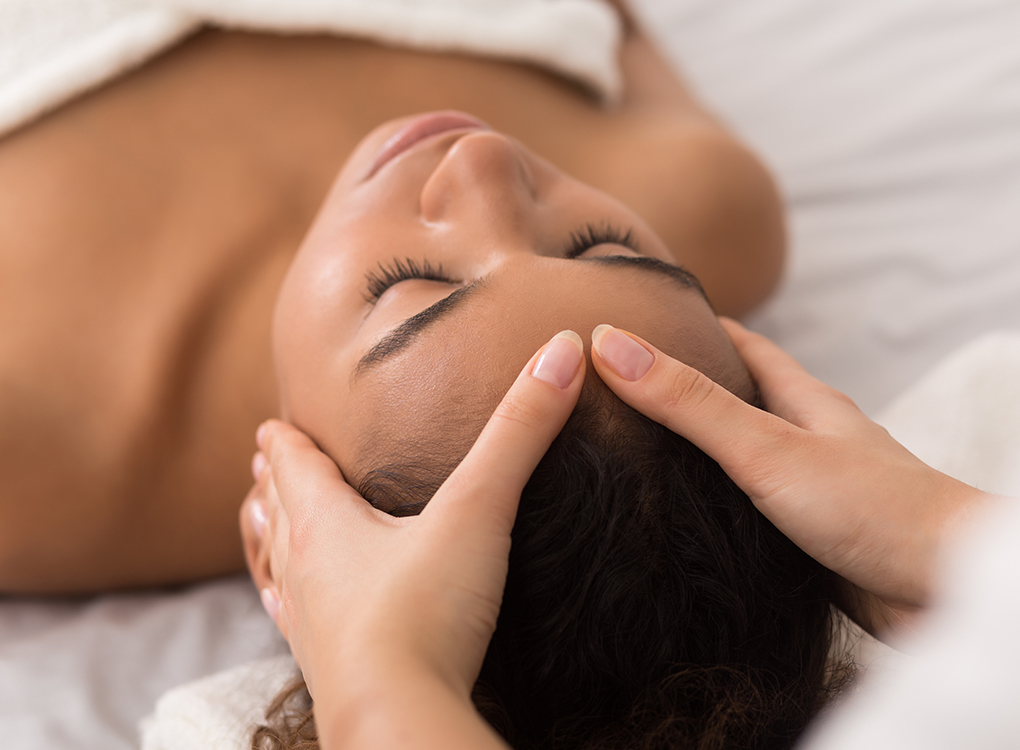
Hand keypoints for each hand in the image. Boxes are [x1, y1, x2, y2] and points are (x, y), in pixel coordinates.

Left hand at [239, 331, 584, 748]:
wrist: (398, 715)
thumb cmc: (425, 611)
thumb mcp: (476, 511)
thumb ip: (518, 433)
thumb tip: (562, 350)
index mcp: (326, 521)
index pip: (295, 465)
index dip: (286, 441)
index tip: (271, 424)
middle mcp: (305, 566)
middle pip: (280, 510)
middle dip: (274, 481)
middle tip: (261, 460)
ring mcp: (308, 620)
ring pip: (279, 564)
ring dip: (271, 536)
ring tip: (258, 519)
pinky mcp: (324, 665)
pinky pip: (294, 619)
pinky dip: (287, 599)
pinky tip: (284, 606)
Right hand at [589, 320, 991, 638]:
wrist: (941, 591)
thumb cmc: (871, 509)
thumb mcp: (765, 447)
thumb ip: (690, 402)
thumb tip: (610, 346)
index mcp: (803, 400)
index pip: (744, 346)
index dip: (697, 327)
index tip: (648, 317)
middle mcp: (808, 437)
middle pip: (742, 400)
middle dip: (689, 390)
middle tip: (628, 387)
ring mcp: (810, 487)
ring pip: (745, 458)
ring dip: (700, 452)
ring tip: (640, 451)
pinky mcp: (809, 537)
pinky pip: (752, 509)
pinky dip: (718, 504)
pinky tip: (687, 517)